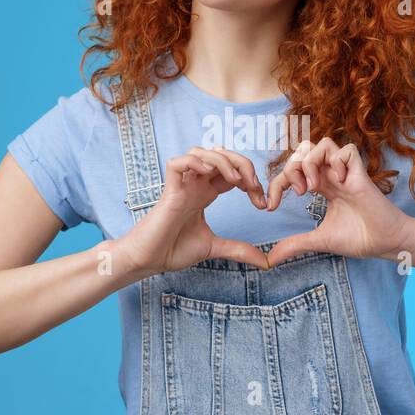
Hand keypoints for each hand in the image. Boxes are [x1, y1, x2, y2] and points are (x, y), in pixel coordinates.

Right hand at [115, 146, 271, 274]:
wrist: (148, 261)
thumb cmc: (173, 250)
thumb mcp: (215, 248)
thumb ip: (239, 250)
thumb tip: (266, 262)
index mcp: (204, 193)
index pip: (231, 172)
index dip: (251, 180)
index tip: (262, 203)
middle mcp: (194, 184)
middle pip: (220, 155)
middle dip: (242, 164)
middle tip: (254, 186)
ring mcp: (181, 185)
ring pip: (200, 152)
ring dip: (222, 160)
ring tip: (236, 180)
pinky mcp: (168, 191)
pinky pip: (176, 162)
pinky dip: (194, 161)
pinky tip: (208, 173)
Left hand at [263, 137, 414, 266]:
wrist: (386, 244)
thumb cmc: (359, 238)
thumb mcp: (318, 241)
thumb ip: (294, 245)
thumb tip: (270, 259)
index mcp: (322, 186)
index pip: (292, 171)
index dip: (276, 184)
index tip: (271, 207)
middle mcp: (332, 176)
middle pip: (304, 150)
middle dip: (291, 168)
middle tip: (298, 193)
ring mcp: (346, 173)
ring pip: (323, 144)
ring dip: (310, 163)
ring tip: (314, 188)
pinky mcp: (361, 175)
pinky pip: (347, 150)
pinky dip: (336, 163)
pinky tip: (338, 184)